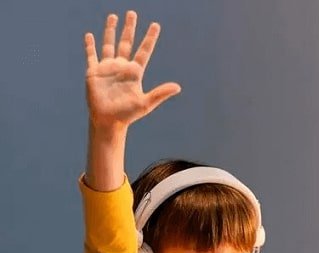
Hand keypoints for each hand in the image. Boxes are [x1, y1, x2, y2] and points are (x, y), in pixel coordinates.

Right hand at [84, 10, 180, 128]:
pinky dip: (90, 45)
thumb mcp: (146, 103)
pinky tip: (89, 35)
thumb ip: (160, 93)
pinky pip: (92, 55)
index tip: (156, 25)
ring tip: (113, 16)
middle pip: (127, 42)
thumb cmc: (128, 114)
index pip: (144, 51)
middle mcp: (122, 67)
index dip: (149, 38)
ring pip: (109, 44)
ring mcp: (108, 68)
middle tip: (132, 13)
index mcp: (135, 72)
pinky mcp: (94, 72)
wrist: (109, 121)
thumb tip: (178, 87)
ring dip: (111, 30)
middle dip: (130, 28)